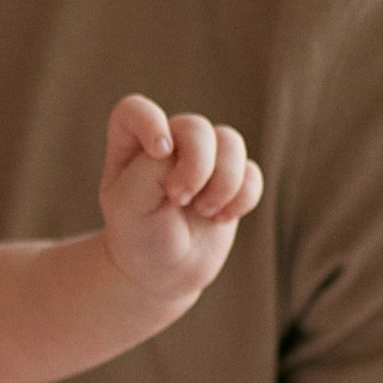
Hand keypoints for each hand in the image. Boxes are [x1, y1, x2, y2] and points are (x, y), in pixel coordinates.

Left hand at [98, 92, 260, 306]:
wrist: (163, 273)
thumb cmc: (139, 237)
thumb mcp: (130, 205)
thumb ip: (152, 169)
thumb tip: (185, 151)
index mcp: (131, 145)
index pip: (136, 109)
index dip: (152, 122)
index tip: (160, 153)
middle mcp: (169, 143)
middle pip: (195, 127)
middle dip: (196, 165)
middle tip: (180, 200)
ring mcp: (203, 159)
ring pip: (231, 142)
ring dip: (223, 182)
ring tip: (204, 212)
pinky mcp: (231, 179)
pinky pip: (252, 172)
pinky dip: (242, 198)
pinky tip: (221, 218)